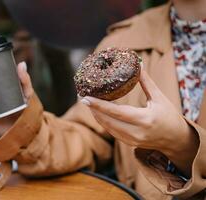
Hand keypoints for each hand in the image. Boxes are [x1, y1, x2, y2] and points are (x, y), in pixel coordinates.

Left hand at [81, 70, 198, 175]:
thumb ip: (147, 82)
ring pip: (107, 127)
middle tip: (83, 96)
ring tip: (89, 103)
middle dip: (93, 109)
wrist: (176, 139)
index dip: (99, 105)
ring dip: (96, 115)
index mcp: (145, 120)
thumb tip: (138, 65)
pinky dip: (104, 121)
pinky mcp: (129, 143)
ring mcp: (132, 140)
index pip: (116, 112)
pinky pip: (112, 131)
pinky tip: (98, 112)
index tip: (85, 98)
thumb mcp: (160, 98)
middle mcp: (137, 132)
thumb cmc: (170, 116)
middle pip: (108, 121)